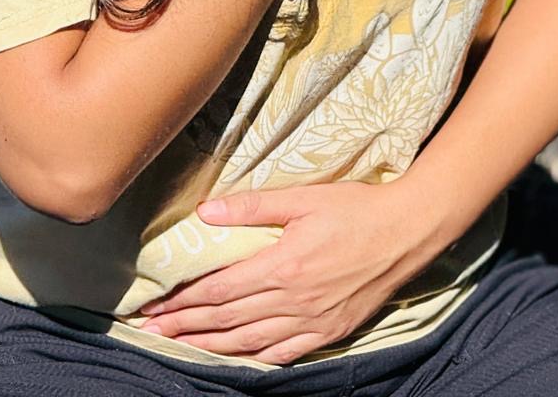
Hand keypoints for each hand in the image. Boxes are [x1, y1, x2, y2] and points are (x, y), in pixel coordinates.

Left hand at [135, 181, 430, 364]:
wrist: (406, 232)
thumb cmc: (354, 208)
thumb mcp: (303, 198)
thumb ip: (252, 208)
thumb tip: (206, 213)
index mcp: (282, 265)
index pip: (219, 290)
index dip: (183, 301)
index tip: (154, 306)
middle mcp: (293, 301)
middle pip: (227, 320)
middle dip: (185, 326)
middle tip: (151, 331)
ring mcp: (311, 322)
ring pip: (249, 342)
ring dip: (209, 346)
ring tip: (179, 346)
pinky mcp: (328, 332)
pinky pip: (283, 354)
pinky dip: (253, 359)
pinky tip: (234, 360)